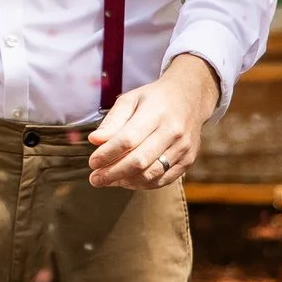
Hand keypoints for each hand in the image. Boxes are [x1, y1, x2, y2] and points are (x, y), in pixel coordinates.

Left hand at [88, 55, 218, 189]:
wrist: (190, 97)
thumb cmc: (154, 99)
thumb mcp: (130, 100)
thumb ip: (113, 121)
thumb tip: (95, 141)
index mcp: (156, 113)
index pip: (128, 139)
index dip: (107, 154)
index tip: (92, 162)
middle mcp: (173, 132)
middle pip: (139, 161)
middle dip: (113, 173)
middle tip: (95, 179)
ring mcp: (183, 148)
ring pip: (151, 174)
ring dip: (126, 181)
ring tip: (108, 180)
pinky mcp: (188, 160)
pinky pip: (163, 179)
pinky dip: (142, 184)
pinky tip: (127, 180)